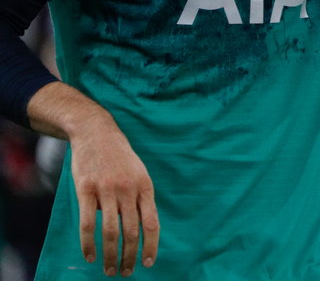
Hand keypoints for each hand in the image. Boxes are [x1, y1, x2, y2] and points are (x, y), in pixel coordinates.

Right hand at [70, 120, 158, 276]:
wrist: (97, 133)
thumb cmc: (120, 158)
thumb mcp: (139, 173)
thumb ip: (140, 199)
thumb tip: (140, 229)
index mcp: (145, 187)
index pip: (152, 224)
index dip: (151, 246)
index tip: (148, 263)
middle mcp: (128, 190)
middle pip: (131, 232)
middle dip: (129, 256)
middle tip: (125, 272)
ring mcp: (107, 190)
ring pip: (110, 231)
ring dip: (111, 255)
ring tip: (109, 269)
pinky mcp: (86, 190)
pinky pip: (88, 223)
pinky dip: (89, 244)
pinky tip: (91, 256)